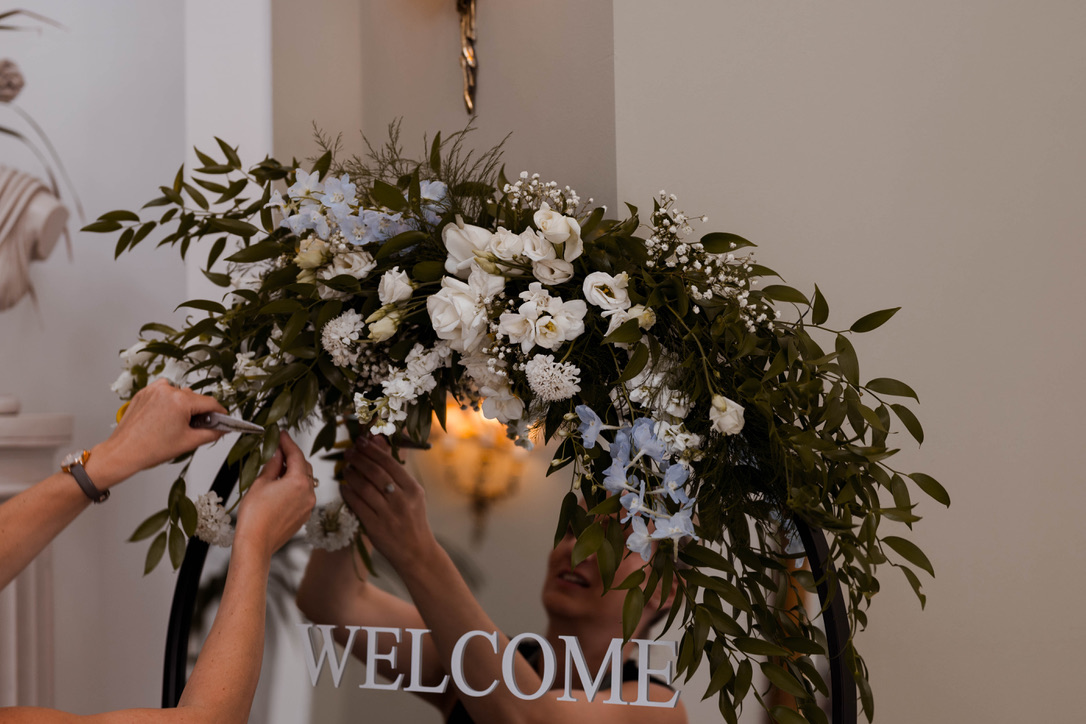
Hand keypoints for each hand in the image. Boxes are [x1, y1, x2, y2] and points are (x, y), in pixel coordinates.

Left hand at [90, 379, 228, 487]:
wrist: (123, 452)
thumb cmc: (150, 449)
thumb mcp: (188, 442)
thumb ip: (211, 433)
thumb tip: (222, 429)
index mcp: (180, 401)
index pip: (210, 403)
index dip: (219, 412)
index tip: (222, 418)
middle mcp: (167, 390)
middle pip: (194, 398)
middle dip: (199, 411)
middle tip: (197, 427)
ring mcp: (154, 390)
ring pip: (179, 394)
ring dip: (183, 405)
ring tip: (176, 424)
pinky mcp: (144, 393)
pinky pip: (164, 393)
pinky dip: (168, 402)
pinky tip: (164, 418)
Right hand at [235, 431, 315, 558]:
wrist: (256, 544)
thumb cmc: (255, 516)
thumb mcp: (261, 483)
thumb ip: (272, 465)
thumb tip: (277, 453)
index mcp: (299, 482)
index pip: (296, 454)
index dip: (288, 442)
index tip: (281, 434)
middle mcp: (309, 493)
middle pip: (304, 467)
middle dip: (292, 457)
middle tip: (278, 449)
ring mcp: (308, 506)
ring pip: (305, 481)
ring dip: (294, 472)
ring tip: (277, 467)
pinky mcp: (304, 516)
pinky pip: (303, 495)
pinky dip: (295, 486)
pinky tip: (281, 485)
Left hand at [341, 435, 434, 570]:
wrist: (416, 552)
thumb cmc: (413, 519)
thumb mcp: (412, 495)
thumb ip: (396, 472)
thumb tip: (378, 442)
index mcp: (413, 489)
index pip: (390, 463)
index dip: (373, 450)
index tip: (361, 441)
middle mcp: (402, 500)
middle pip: (376, 473)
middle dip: (359, 459)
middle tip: (349, 452)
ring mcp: (388, 514)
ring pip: (364, 488)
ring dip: (352, 475)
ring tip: (346, 468)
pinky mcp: (375, 527)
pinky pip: (357, 505)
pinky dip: (348, 493)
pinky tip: (344, 486)